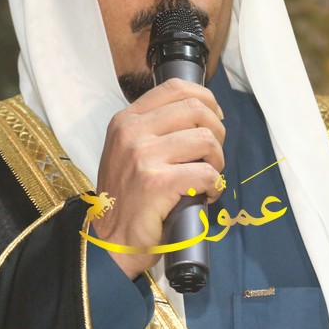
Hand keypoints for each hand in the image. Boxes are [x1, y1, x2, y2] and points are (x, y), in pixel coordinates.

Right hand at [93, 78, 224, 278]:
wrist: (111, 240)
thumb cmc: (128, 196)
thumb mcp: (129, 150)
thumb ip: (156, 128)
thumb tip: (202, 112)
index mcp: (127, 120)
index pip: (175, 88)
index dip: (206, 99)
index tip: (213, 119)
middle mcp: (132, 132)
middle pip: (196, 110)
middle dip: (217, 132)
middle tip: (212, 156)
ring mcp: (143, 156)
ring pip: (206, 140)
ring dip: (217, 161)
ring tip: (207, 177)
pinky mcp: (156, 183)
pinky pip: (206, 173)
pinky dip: (214, 185)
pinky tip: (206, 194)